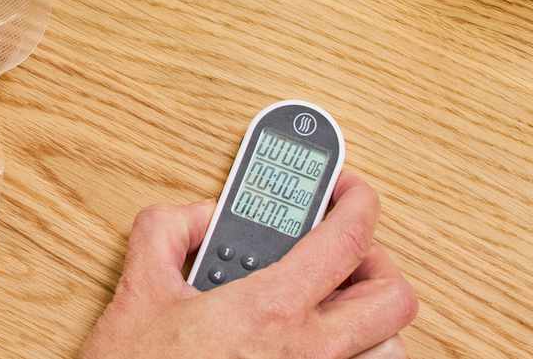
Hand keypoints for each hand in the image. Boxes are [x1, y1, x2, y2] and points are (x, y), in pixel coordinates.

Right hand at [82, 172, 417, 358]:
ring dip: (369, 317)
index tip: (348, 189)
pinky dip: (352, 353)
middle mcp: (308, 353)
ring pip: (387, 348)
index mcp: (271, 310)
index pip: (348, 239)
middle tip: (341, 249)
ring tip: (332, 300)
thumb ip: (167, 232)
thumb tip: (197, 216)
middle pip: (393, 298)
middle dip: (376, 260)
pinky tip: (312, 341)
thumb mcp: (139, 292)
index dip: (358, 200)